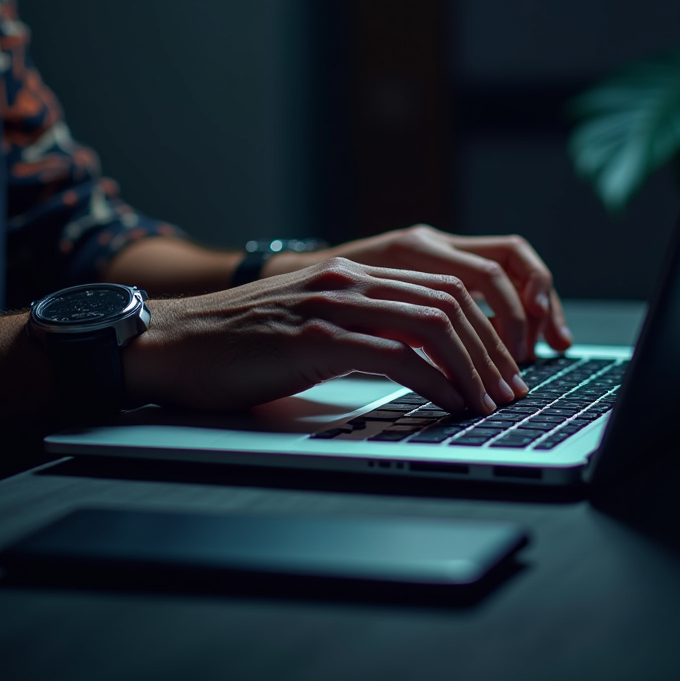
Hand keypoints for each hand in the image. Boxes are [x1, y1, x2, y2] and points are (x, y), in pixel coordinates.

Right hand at [124, 257, 528, 414]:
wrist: (170, 343)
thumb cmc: (237, 347)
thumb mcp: (312, 327)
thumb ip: (362, 330)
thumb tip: (418, 362)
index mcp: (353, 274)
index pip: (442, 290)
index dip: (484, 330)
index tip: (502, 369)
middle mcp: (349, 280)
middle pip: (449, 303)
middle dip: (491, 350)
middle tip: (510, 390)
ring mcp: (331, 304)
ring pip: (430, 324)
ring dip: (471, 368)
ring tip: (489, 403)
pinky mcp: (313, 337)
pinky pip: (393, 355)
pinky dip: (434, 382)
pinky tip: (450, 405)